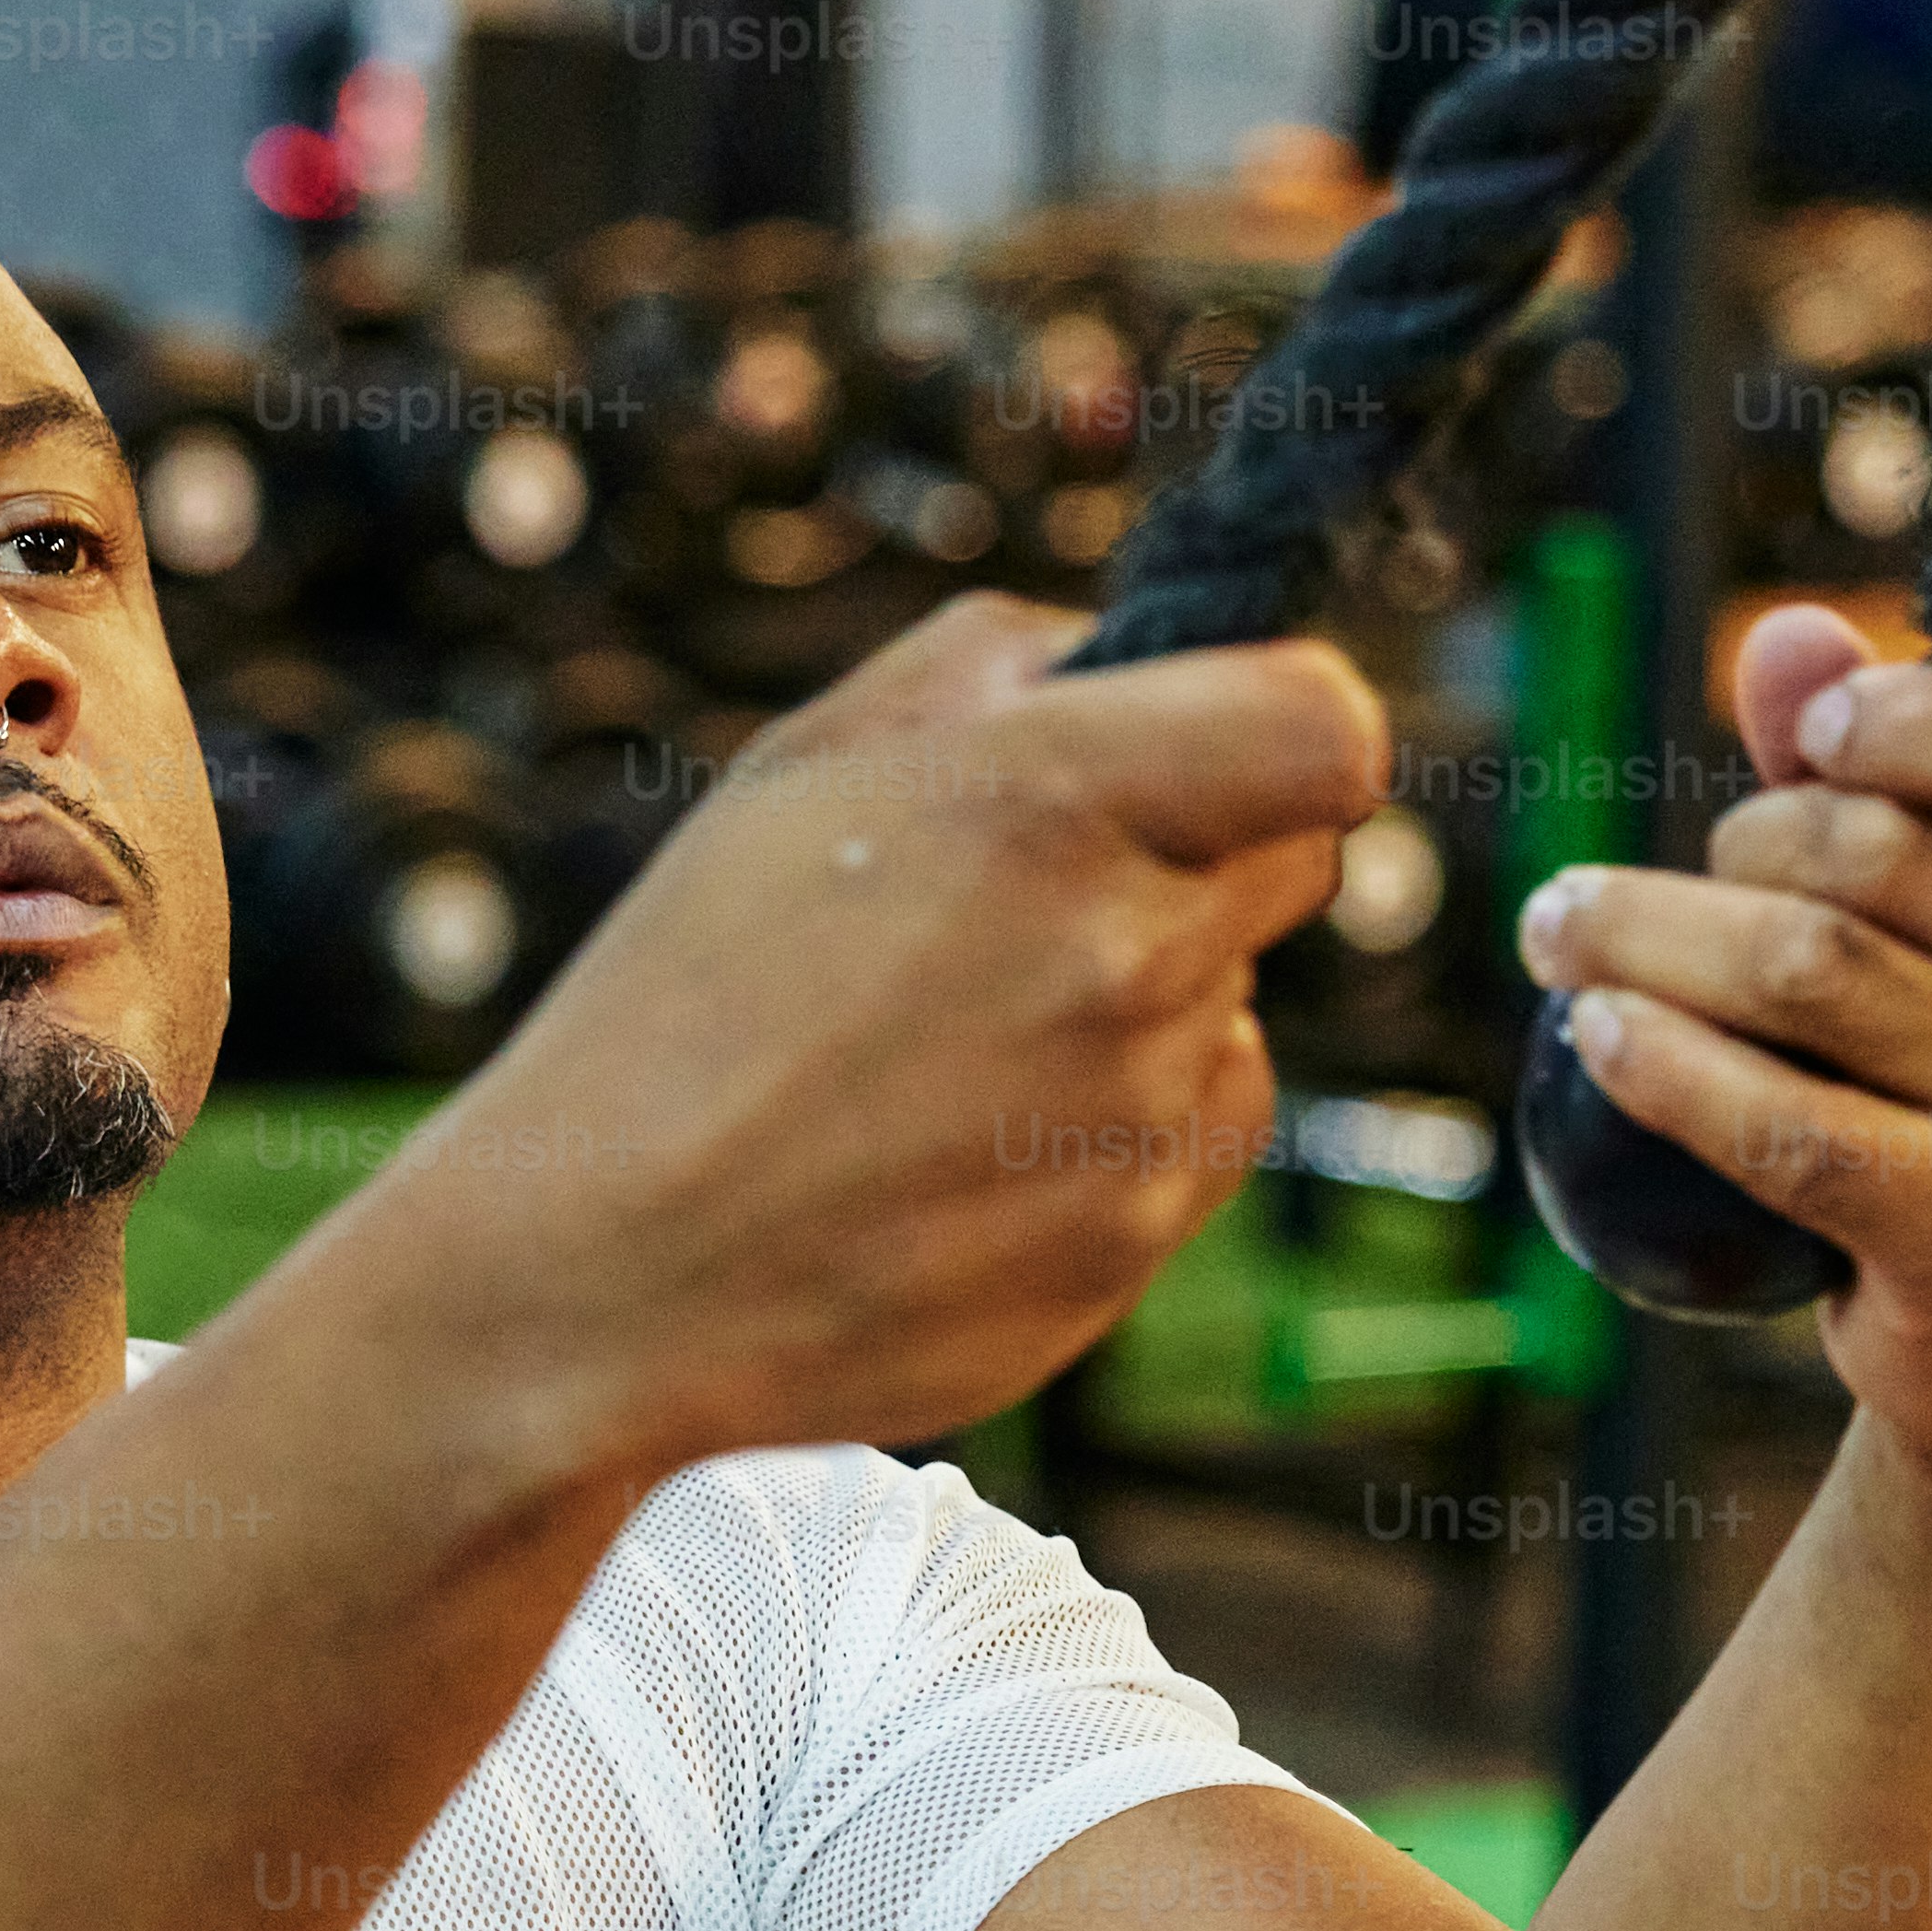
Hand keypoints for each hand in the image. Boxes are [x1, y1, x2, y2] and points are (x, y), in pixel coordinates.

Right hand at [361, 594, 1388, 1477]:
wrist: (606, 1274)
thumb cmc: (688, 1000)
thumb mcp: (807, 761)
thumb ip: (999, 667)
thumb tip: (1130, 656)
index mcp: (1046, 801)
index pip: (1325, 730)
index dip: (1292, 722)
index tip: (1232, 745)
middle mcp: (1124, 957)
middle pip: (1299, 860)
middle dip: (1205, 849)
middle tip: (1046, 888)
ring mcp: (1141, 1114)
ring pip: (1238, 1001)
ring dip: (1151, 994)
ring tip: (961, 1041)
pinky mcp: (1134, 1241)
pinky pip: (1204, 1131)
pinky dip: (1130, 1118)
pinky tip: (980, 1135)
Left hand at [1510, 605, 1931, 1499]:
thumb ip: (1895, 777)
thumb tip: (1780, 638)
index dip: (1918, 717)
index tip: (1808, 739)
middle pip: (1880, 853)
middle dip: (1734, 846)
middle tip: (1642, 890)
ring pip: (1810, 971)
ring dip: (1647, 937)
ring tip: (1561, 932)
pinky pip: (1788, 1123)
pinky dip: (1670, 1068)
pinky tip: (1599, 1037)